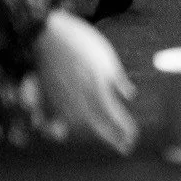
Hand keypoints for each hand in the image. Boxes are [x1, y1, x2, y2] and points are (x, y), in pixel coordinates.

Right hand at [33, 11, 136, 154]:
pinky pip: (56, 120)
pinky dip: (64, 127)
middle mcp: (78, 100)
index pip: (114, 116)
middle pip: (97, 125)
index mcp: (96, 89)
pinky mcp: (46, 99)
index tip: (134, 138)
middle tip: (125, 146)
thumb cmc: (81, 42)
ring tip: (108, 136)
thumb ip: (117, 80)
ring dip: (94, 132)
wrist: (47, 34)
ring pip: (77, 125)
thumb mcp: (106, 58)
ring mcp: (60, 101)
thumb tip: (130, 95)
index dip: (124, 129)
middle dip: (113, 137)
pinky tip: (69, 131)